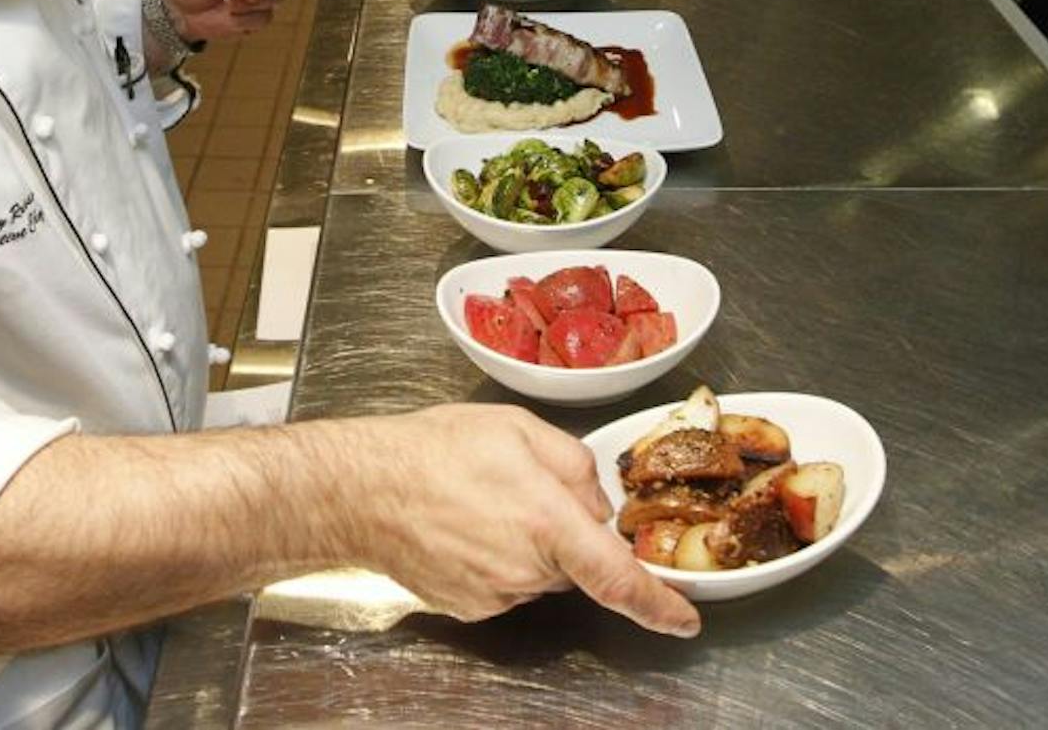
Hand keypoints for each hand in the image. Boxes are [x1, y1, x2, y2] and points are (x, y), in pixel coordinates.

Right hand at [346, 405, 699, 637]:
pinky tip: (466, 525)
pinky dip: (498, 558)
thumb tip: (596, 501)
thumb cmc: (431, 451)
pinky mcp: (471, 607)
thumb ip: (575, 463)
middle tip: (523, 490)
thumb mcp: (517, 427)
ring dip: (530, 543)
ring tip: (482, 502)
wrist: (361, 489)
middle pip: (576, 562)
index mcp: (548, 522)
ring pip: (541, 573)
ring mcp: (497, 594)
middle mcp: (526, 569)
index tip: (686, 619)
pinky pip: (507, 584)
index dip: (660, 604)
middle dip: (566, 532)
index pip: (619, 579)